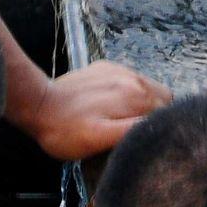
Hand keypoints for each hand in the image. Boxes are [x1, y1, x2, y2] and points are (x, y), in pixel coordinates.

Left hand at [19, 62, 171, 161]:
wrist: (39, 105)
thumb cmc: (67, 130)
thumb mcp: (101, 139)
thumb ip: (133, 131)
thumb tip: (158, 126)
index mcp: (137, 95)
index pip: (167, 111)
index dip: (163, 126)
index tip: (151, 139)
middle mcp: (133, 78)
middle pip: (162, 98)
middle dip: (156, 114)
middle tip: (137, 132)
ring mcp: (120, 70)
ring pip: (147, 88)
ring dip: (143, 104)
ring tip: (125, 120)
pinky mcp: (106, 67)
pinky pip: (130, 79)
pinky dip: (129, 93)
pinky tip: (111, 106)